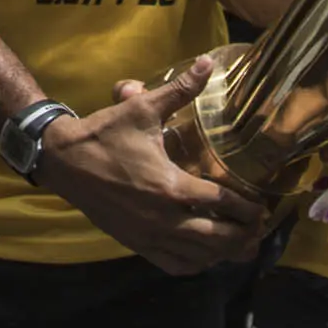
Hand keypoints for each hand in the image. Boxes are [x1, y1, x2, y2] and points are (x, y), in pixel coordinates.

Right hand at [33, 59, 266, 275]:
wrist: (64, 160)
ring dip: (224, 253)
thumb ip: (180, 90)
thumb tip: (209, 62)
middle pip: (217, 239)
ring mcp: (149, 236)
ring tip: (242, 244)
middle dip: (243, 236)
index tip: (262, 208)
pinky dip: (196, 264)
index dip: (248, 209)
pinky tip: (207, 256)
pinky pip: (174, 265)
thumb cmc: (105, 134)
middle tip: (258, 228)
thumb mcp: (142, 110)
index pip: (222, 203)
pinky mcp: (136, 244)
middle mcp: (164, 218)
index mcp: (170, 186)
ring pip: (198, 257)